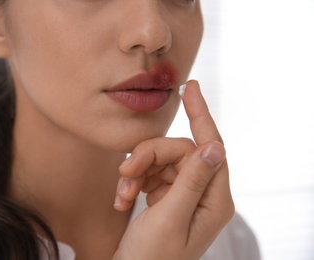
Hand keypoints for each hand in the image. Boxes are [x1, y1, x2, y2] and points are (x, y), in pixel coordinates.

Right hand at [113, 80, 233, 259]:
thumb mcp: (170, 218)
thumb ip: (192, 180)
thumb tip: (216, 147)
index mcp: (214, 201)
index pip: (211, 147)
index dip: (200, 115)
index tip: (190, 87)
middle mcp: (203, 195)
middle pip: (177, 153)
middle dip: (148, 157)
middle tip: (124, 173)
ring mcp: (184, 196)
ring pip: (161, 162)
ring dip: (137, 174)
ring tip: (122, 196)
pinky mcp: (167, 198)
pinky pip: (150, 175)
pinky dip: (133, 184)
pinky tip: (122, 202)